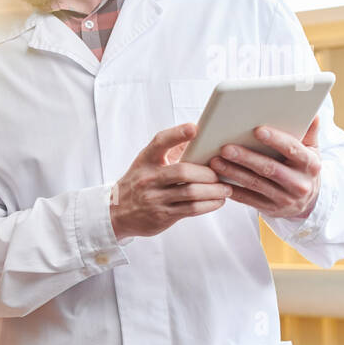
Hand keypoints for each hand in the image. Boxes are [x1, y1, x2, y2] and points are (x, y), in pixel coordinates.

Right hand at [110, 123, 233, 240]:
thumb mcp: (146, 164)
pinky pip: (192, 209)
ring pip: (191, 193)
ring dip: (214, 191)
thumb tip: (197, 135)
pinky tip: (217, 201)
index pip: (160, 142)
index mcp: (145, 160)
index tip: (194, 128)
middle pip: (183, 171)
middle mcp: (148, 178)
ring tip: (226, 189)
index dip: (177, 134)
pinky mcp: (162, 216)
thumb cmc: (139, 184)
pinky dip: (210, 204)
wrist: (118, 213)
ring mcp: (154, 198)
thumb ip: (169, 150)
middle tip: (221, 174)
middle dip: (208, 173)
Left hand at [209, 118, 320, 218]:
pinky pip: (248, 199)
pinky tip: (218, 181)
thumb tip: (312, 114)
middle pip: (270, 168)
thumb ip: (309, 134)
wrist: (307, 204)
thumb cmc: (303, 170)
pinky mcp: (270, 209)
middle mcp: (299, 183)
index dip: (276, 140)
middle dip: (246, 157)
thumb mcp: (311, 153)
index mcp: (310, 165)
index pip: (293, 149)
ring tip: (216, 161)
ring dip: (234, 172)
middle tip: (225, 148)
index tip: (257, 130)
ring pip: (255, 184)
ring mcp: (284, 199)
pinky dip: (232, 190)